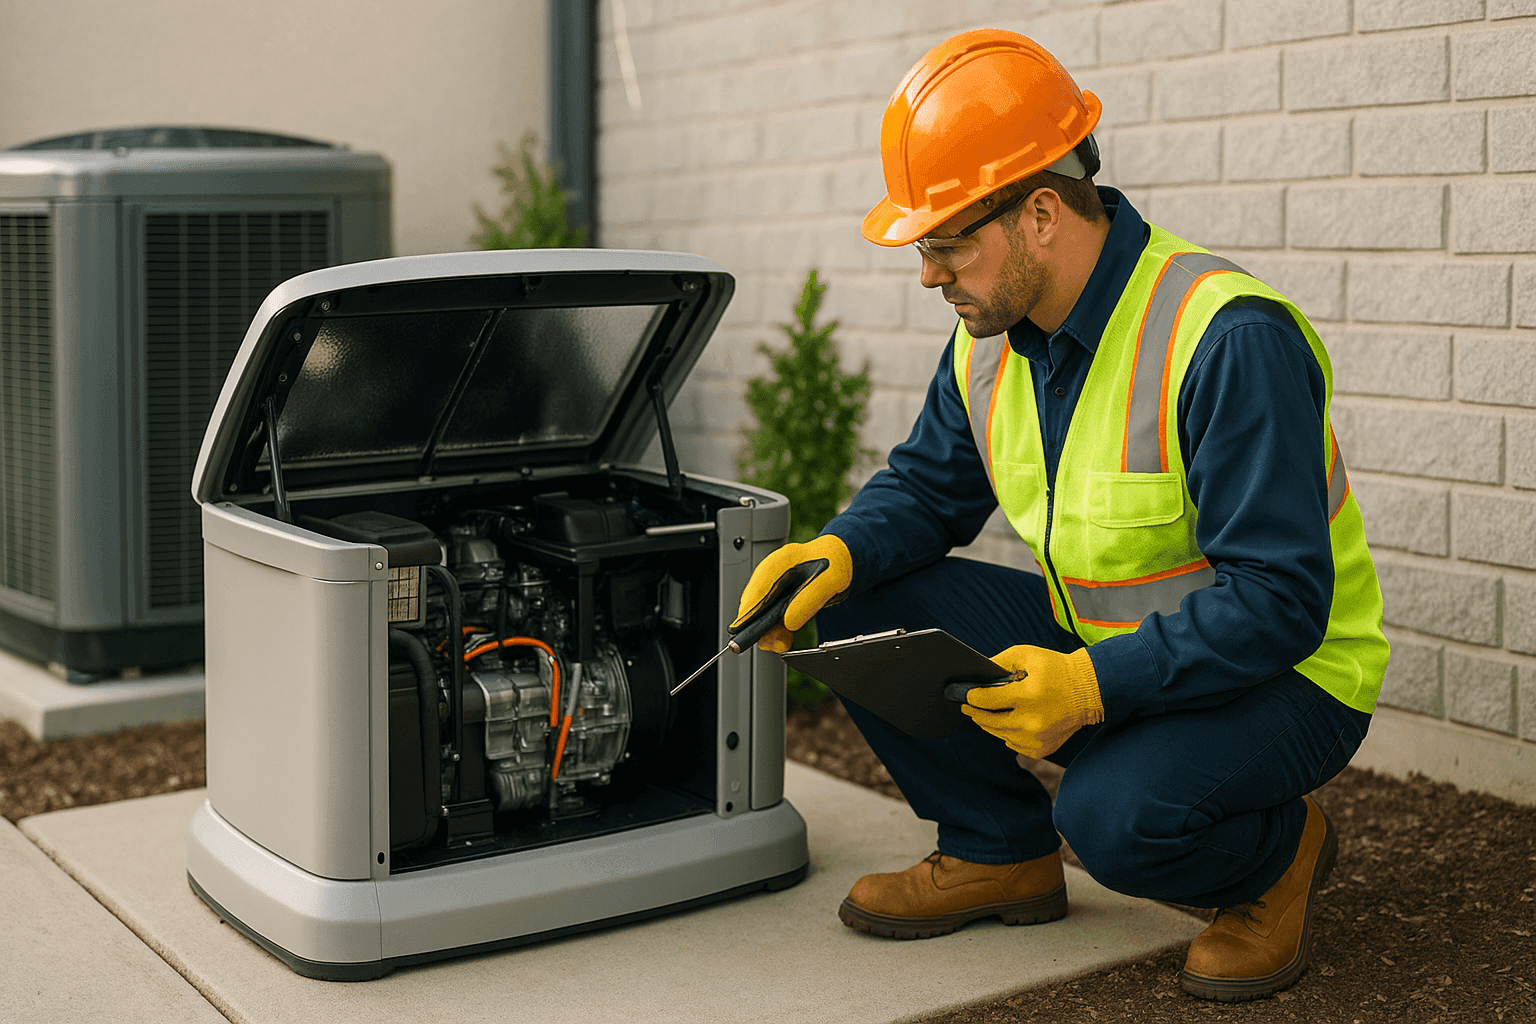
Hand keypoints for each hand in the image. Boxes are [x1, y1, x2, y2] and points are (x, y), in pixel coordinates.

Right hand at [732, 534, 852, 652]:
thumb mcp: (830, 580)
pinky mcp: (777, 600)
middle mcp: (771, 577)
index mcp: (779, 563)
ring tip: (783, 643)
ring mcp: (772, 589)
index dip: (748, 611)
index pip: (757, 589)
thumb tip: (788, 621)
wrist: (841, 561)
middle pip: (753, 605)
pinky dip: (776, 631)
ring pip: (759, 616)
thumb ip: (809, 600)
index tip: (741, 629)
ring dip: (769, 633)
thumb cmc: (834, 563)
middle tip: (775, 642)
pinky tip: (785, 638)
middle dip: (759, 627)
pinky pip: (769, 619)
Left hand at [960, 645, 1103, 758]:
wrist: (1089, 690)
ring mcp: (1037, 737)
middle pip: (990, 722)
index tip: (965, 695)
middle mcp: (1031, 720)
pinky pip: (1015, 745)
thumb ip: (1001, 662)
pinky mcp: (1043, 748)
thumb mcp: (1027, 655)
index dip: (972, 697)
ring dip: (990, 725)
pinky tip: (1007, 725)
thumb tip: (980, 674)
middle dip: (975, 713)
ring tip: (984, 715)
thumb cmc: (1057, 669)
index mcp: (1027, 695)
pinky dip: (1008, 736)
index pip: (988, 700)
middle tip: (967, 708)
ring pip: (1000, 735)